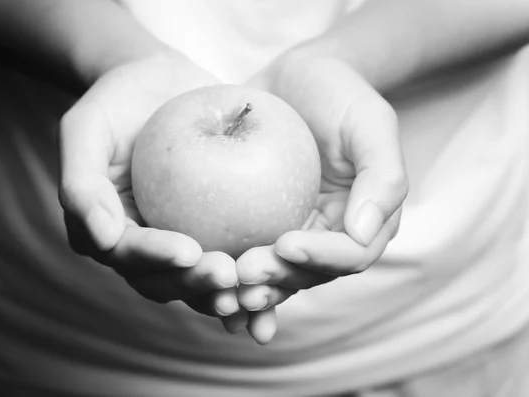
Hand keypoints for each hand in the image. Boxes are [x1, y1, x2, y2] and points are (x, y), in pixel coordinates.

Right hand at [58, 52, 240, 318]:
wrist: (157, 84)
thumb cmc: (116, 102)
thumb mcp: (85, 128)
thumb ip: (82, 183)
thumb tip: (103, 238)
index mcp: (105, 232)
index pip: (127, 254)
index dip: (155, 259)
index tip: (188, 251)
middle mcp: (141, 246)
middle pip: (164, 280)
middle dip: (195, 285)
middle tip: (228, 275)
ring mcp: (176, 240)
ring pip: (199, 279)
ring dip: (226, 291)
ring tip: (255, 287)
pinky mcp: (212, 230)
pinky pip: (233, 251)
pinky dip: (253, 264)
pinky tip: (282, 265)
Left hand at [226, 50, 408, 343]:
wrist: (297, 77)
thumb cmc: (339, 93)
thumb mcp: (370, 121)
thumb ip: (383, 175)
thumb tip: (364, 232)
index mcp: (364, 221)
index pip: (349, 254)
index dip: (320, 258)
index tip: (285, 245)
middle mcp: (328, 235)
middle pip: (307, 273)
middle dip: (278, 279)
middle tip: (244, 271)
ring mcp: (293, 231)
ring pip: (274, 272)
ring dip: (249, 286)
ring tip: (222, 285)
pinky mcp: (258, 223)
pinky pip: (242, 248)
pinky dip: (225, 266)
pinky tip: (198, 272)